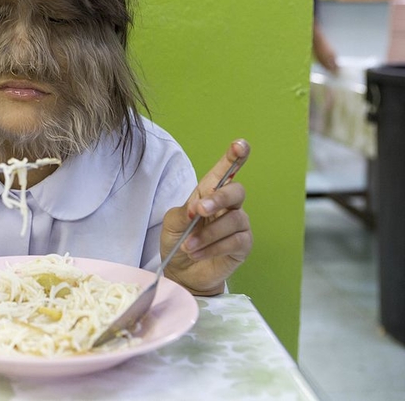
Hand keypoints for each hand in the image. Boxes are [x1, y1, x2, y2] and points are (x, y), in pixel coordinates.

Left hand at [161, 139, 251, 294]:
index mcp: (210, 193)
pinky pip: (235, 241)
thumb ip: (185, 211)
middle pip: (236, 192)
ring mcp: (239, 225)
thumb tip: (198, 207)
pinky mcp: (243, 245)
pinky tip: (198, 253)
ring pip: (234, 220)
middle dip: (219, 199)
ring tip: (189, 246)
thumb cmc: (178, 241)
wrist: (181, 272)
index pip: (225, 171)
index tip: (240, 145)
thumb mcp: (172, 223)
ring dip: (208, 234)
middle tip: (199, 211)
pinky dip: (213, 247)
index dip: (234, 157)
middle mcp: (229, 206)